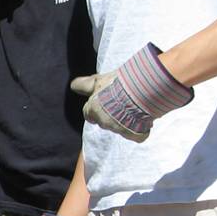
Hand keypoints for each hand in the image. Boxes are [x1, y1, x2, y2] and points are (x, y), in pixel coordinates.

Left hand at [71, 43, 192, 142]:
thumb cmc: (118, 82)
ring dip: (126, 120)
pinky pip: (137, 135)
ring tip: (136, 105)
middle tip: (123, 101)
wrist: (140, 89)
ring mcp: (119, 130)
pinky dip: (141, 128)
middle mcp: (103, 122)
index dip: (95, 108)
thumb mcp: (99, 80)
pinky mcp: (134, 135)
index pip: (88, 113)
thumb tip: (72, 85)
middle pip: (104, 121)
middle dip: (111, 114)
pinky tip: (144, 116)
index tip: (103, 102)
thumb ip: (85, 85)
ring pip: (120, 127)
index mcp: (93, 110)